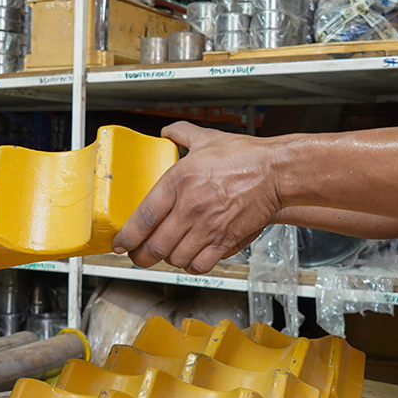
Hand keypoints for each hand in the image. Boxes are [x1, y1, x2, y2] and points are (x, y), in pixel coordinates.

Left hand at [112, 122, 282, 274]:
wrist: (276, 171)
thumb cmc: (245, 156)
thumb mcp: (206, 138)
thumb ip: (181, 134)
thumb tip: (166, 132)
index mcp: (180, 180)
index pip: (143, 217)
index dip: (127, 236)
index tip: (121, 243)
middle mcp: (191, 207)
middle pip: (155, 245)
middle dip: (141, 256)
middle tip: (138, 256)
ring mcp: (209, 227)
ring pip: (175, 258)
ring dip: (167, 260)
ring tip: (167, 254)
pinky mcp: (226, 241)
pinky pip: (200, 265)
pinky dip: (191, 266)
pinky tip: (191, 258)